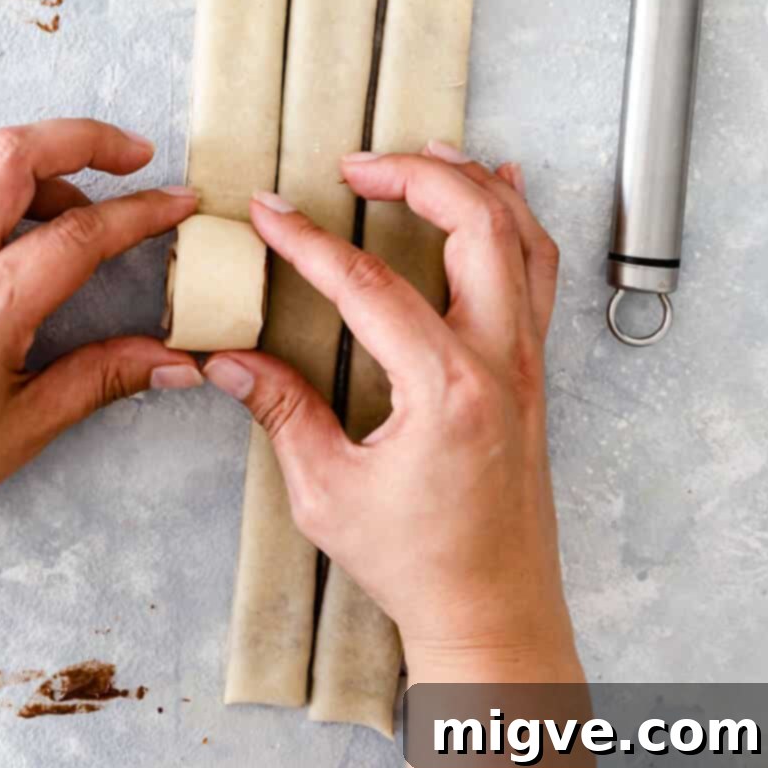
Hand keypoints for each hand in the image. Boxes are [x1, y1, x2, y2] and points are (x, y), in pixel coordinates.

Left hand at [0, 119, 198, 561]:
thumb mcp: (24, 430)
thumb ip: (104, 378)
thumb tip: (175, 361)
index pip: (75, 235)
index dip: (140, 211)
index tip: (179, 202)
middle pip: (12, 152)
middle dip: (83, 138)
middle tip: (134, 156)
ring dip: (43, 173)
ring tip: (82, 220)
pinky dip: (1, 205)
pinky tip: (22, 250)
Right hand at [205, 147, 579, 681]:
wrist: (494, 614)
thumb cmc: (419, 565)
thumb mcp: (328, 493)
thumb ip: (281, 411)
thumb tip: (227, 358)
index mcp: (447, 390)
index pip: (369, 283)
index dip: (309, 241)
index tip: (268, 212)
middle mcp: (500, 362)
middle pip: (475, 224)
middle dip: (412, 175)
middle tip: (352, 168)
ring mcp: (528, 361)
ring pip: (521, 235)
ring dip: (471, 181)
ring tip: (421, 153)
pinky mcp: (535, 369)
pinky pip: (540, 269)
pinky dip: (517, 216)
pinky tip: (496, 187)